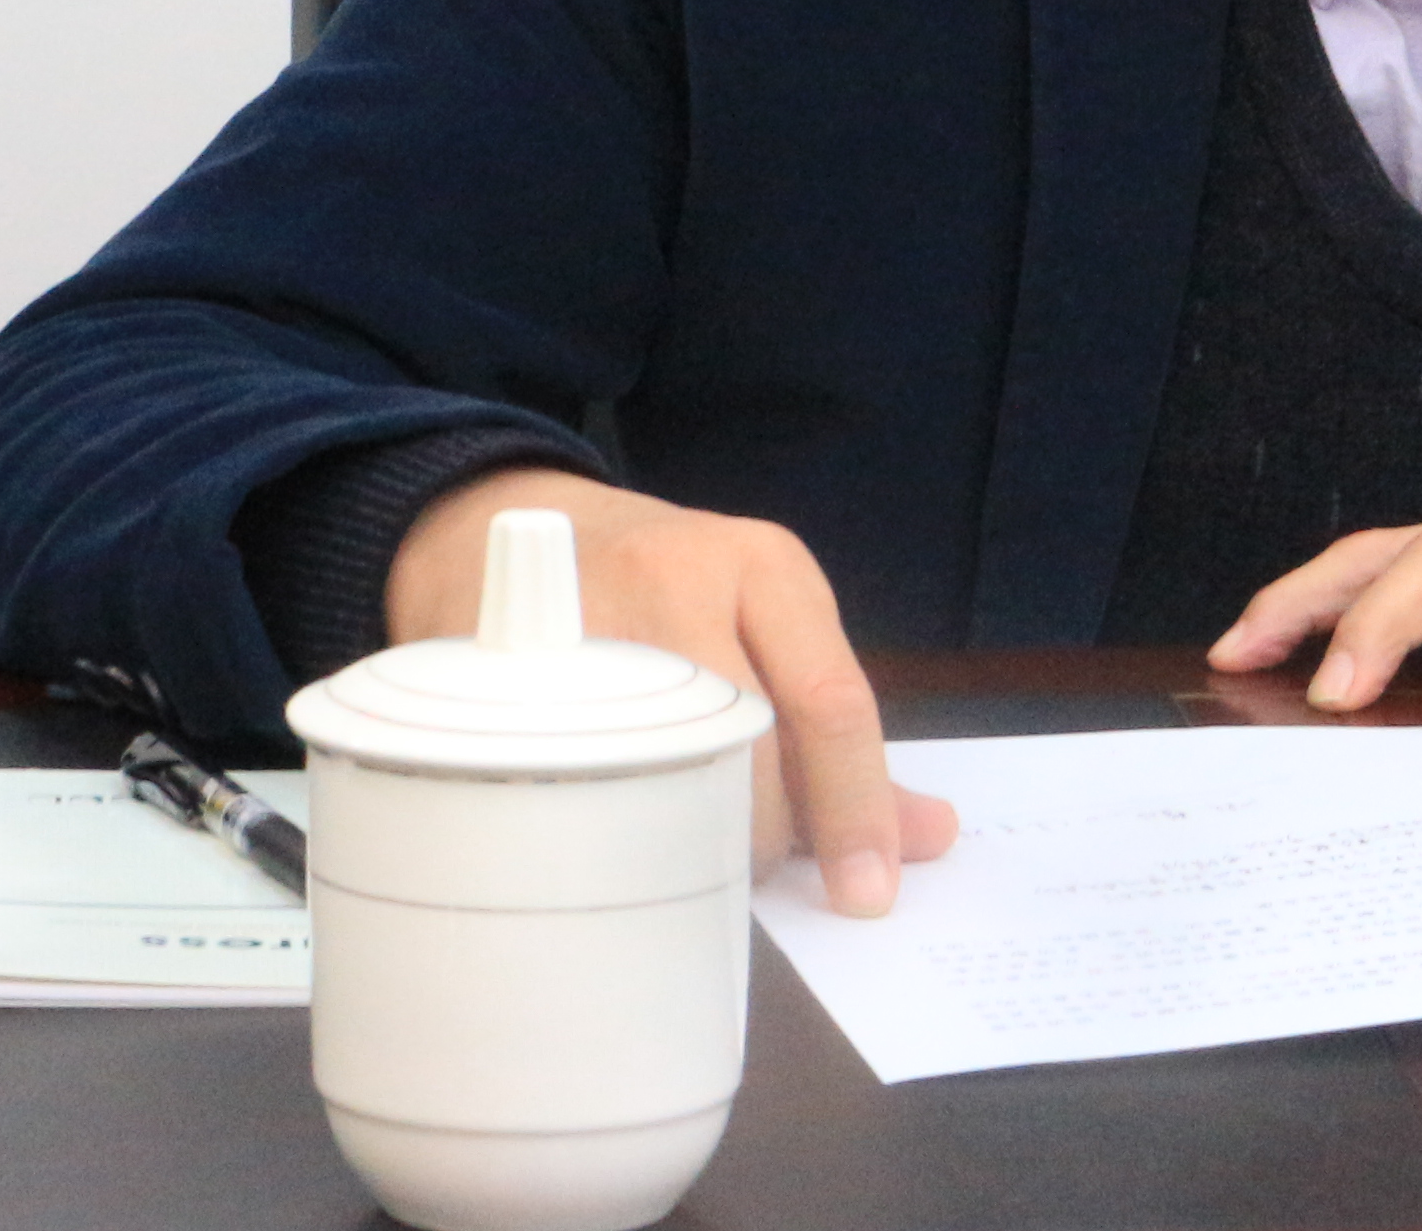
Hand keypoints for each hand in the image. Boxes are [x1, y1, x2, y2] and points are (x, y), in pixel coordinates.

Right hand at [385, 467, 961, 914]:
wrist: (498, 526)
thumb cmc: (658, 591)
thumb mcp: (763, 626)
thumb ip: (838, 732)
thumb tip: (924, 834)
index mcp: (766, 566)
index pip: (831, 702)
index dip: (856, 810)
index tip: (868, 895)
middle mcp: (683, 576)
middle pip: (751, 748)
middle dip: (765, 836)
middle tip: (748, 866)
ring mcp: (592, 617)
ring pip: (666, 773)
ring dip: (688, 841)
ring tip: (682, 849)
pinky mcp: (515, 667)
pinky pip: (582, 781)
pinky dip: (609, 829)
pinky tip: (611, 840)